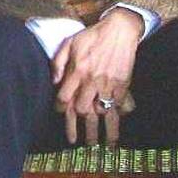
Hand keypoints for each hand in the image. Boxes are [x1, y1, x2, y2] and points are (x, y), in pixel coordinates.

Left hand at [52, 9, 142, 145]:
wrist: (119, 31)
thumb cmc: (92, 36)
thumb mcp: (69, 43)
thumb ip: (58, 62)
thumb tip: (54, 81)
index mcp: (77, 70)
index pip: (64, 96)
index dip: (60, 107)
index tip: (60, 113)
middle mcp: (92, 80)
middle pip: (82, 109)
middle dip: (77, 126)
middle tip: (75, 140)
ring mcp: (108, 85)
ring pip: (103, 113)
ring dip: (100, 131)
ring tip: (97, 146)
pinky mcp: (123, 86)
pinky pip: (119, 107)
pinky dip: (117, 121)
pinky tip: (115, 132)